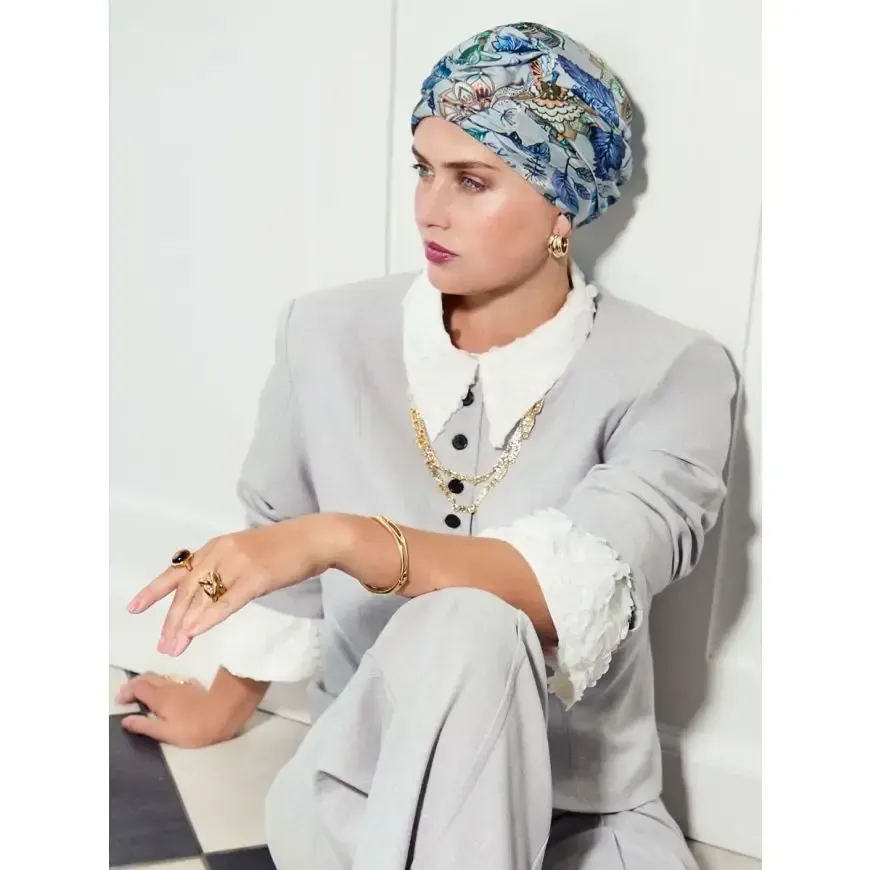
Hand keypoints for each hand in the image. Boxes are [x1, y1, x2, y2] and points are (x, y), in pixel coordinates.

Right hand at [117, 673, 235, 747]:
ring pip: (161, 677)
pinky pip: (174, 680)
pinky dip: (164, 684)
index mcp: (160, 697)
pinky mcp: (195, 685)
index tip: (120, 701)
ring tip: (144, 694)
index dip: (126, 692)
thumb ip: (145, 725)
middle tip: (128, 695)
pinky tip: (167, 693)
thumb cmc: (196, 727)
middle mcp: (169, 686)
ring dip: (149, 682)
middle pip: (147, 677)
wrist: (228, 711)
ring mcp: (184, 683)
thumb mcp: (167, 733)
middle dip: (135, 684)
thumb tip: (125, 720)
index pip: (137, 687)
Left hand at [127, 514, 344, 656]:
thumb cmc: (284, 549)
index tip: (133, 608)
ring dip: (185, 625)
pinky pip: (227, 601)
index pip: (178, 571)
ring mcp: (238, 563)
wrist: (314, 539)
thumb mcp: (246, 555)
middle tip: (162, 645)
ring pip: (203, 598)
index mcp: (216, 546)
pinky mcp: (256, 577)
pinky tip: (195, 633)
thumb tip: (206, 597)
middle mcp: (221, 552)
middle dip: (171, 619)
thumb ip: (225, 571)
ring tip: (173, 647)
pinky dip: (208, 618)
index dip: (154, 590)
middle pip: (187, 589)